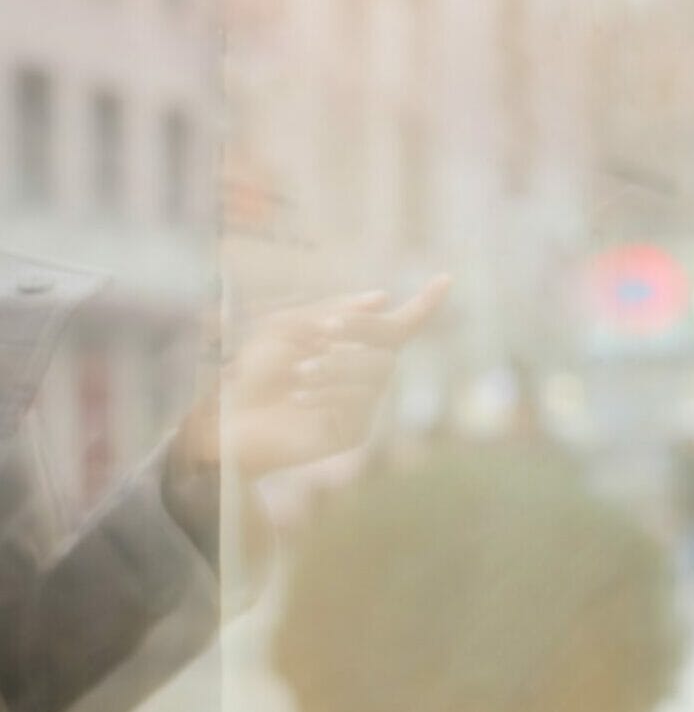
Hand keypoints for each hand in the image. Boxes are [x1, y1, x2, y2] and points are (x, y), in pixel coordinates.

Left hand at [180, 277, 450, 475]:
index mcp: (353, 347)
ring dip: (338, 367)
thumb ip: (332, 312)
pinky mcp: (352, 432)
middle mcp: (365, 375)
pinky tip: (301, 399)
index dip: (426, 303)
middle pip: (389, 344)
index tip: (447, 279)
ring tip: (300, 374)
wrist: (227, 423)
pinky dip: (330, 396)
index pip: (400, 324)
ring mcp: (362, 405)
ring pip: (377, 375)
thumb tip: (383, 298)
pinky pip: (360, 406)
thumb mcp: (287, 330)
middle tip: (324, 332)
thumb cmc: (253, 373)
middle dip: (359, 331)